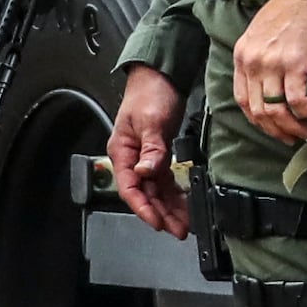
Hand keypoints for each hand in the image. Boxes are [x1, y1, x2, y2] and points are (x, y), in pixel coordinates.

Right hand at [106, 65, 188, 238]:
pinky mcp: (158, 154)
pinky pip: (165, 181)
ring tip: (184, 224)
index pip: (129, 188)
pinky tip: (185, 204)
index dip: (143, 208)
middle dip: (160, 214)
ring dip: (169, 208)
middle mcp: (132, 158)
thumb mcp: (150, 121)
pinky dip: (174, 194)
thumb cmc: (148, 93)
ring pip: (156, 191)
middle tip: (177, 230)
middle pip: (144, 194)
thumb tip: (147, 172)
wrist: (160, 76)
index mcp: (122, 152)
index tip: (157, 222)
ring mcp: (145, 158)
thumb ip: (151, 149)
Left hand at [229, 0, 306, 147]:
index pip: (242, 98)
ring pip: (275, 110)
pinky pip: (296, 100)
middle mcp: (253, 61)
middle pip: (257, 110)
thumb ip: (259, 56)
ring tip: (305, 131)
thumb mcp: (261, 32)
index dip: (256, 119)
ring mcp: (272, 63)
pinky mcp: (295, 63)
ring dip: (291, 127)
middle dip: (274, 130)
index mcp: (242, 54)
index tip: (271, 128)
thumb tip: (267, 82)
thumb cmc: (292, 8)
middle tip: (290, 138)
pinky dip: (306, 112)